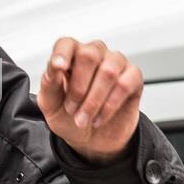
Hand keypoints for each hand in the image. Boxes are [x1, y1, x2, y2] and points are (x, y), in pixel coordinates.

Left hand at [36, 37, 142, 165]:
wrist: (92, 139)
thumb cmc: (70, 117)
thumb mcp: (51, 106)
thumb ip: (50, 85)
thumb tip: (53, 67)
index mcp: (71, 56)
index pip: (66, 44)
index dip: (62, 53)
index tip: (59, 68)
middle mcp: (94, 54)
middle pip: (89, 55)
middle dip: (78, 88)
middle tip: (72, 110)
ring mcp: (116, 63)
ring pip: (108, 71)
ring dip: (94, 101)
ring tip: (84, 119)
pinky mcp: (133, 76)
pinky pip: (124, 84)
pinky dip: (110, 105)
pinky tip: (100, 118)